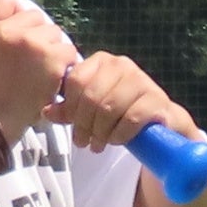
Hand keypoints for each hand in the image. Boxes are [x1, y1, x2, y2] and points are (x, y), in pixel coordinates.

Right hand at [0, 0, 75, 131]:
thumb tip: (19, 4)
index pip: (9, 1)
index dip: (16, 19)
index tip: (13, 41)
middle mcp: (6, 30)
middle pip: (36, 16)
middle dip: (35, 35)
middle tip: (26, 60)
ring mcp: (30, 42)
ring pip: (54, 32)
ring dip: (52, 48)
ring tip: (38, 69)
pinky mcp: (52, 57)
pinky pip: (68, 49)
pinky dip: (64, 63)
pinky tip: (51, 76)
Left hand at [54, 48, 194, 157]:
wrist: (160, 121)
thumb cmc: (120, 112)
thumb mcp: (90, 110)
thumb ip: (68, 109)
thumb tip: (46, 112)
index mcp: (101, 61)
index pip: (75, 81)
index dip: (70, 108)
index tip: (72, 126)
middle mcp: (121, 64)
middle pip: (91, 96)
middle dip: (84, 124)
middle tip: (84, 142)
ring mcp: (141, 79)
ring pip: (109, 108)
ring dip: (101, 132)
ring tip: (99, 145)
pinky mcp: (156, 98)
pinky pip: (130, 118)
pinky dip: (119, 134)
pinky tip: (117, 141)